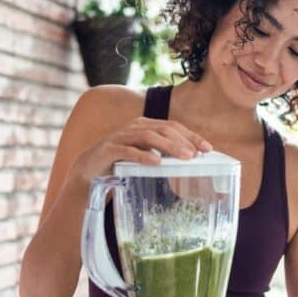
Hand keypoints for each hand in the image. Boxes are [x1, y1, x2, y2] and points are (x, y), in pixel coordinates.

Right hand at [70, 117, 212, 182]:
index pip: (173, 126)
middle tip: (197, 155)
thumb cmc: (122, 164)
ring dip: (169, 146)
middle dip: (183, 141)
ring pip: (149, 136)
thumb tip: (191, 165)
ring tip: (184, 157)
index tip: (208, 149)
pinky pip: (128, 150)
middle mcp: (135, 126)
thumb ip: (164, 158)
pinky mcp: (109, 148)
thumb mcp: (146, 159)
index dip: (191, 136)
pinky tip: (156, 163)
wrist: (89, 171)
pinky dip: (143, 156)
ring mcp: (121, 136)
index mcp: (146, 126)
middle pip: (164, 128)